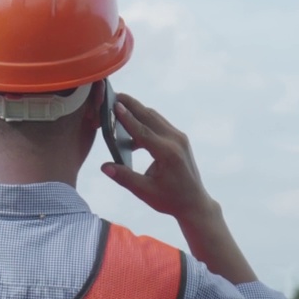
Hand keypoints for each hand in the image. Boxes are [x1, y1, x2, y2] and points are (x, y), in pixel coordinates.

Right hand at [99, 93, 214, 222]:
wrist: (193, 202)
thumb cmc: (169, 199)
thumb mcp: (145, 191)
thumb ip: (124, 177)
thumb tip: (104, 167)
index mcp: (167, 153)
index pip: (143, 131)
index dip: (127, 118)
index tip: (115, 105)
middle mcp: (175, 140)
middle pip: (150, 116)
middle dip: (131, 105)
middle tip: (113, 96)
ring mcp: (179, 138)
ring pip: (155, 117)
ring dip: (137, 110)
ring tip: (119, 106)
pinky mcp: (179, 139)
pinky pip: (159, 124)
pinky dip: (144, 121)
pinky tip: (130, 128)